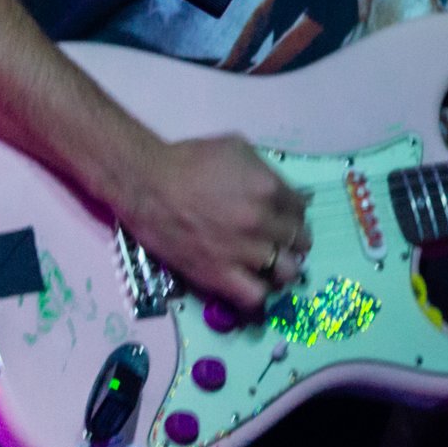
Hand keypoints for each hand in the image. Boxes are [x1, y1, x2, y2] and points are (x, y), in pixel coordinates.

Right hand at [119, 134, 308, 310]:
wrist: (146, 185)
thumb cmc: (189, 161)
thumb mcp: (238, 150)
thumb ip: (267, 171)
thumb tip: (288, 190)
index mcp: (269, 189)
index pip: (301, 208)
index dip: (294, 213)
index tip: (285, 216)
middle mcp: (262, 223)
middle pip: (299, 240)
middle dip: (292, 240)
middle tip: (279, 240)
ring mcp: (242, 252)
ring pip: (286, 272)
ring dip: (283, 267)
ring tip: (271, 264)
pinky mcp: (218, 276)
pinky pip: (254, 297)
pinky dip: (259, 293)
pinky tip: (253, 282)